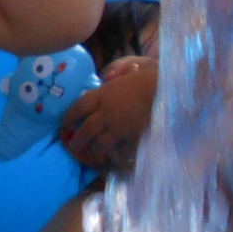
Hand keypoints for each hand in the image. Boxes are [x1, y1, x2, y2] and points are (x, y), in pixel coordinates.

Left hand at [59, 56, 156, 170]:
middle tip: (73, 146)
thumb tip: (110, 75)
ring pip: (100, 144)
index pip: (79, 107)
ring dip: (96, 150)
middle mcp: (106, 113)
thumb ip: (119, 76)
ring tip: (94, 155)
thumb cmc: (151, 78)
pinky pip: (120, 151)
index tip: (65, 124)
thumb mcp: (131, 72)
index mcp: (103, 95)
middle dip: (77, 140)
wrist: (167, 92)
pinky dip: (117, 156)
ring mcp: (118, 128)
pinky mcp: (131, 139)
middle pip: (85, 130)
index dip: (69, 117)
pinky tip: (116, 158)